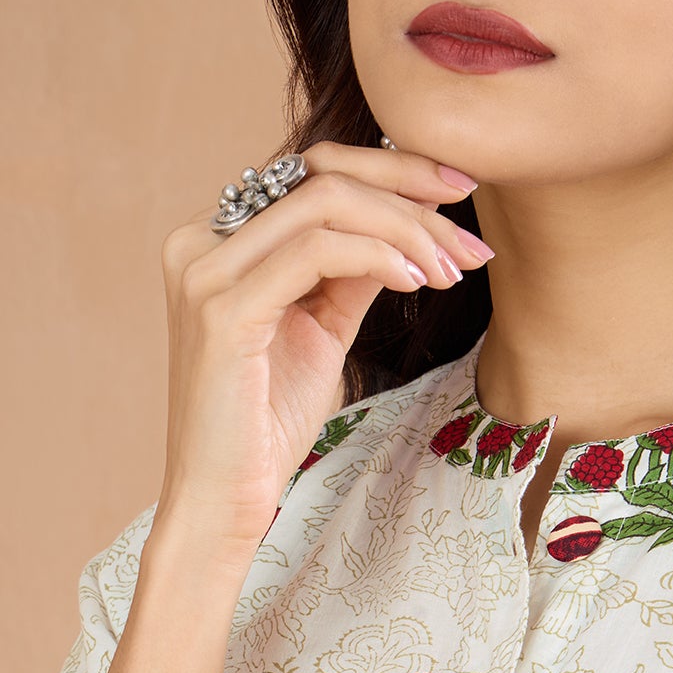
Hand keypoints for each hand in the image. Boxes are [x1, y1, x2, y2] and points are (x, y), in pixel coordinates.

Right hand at [152, 139, 492, 562]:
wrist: (222, 502)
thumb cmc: (267, 428)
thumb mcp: (320, 332)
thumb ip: (349, 273)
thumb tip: (407, 223)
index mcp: (218, 240)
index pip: (313, 173)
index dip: (392, 170)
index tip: (459, 191)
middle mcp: (201, 241)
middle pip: (321, 173)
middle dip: (410, 193)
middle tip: (472, 236)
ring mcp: (205, 271)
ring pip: (325, 203)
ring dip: (406, 231)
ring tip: (453, 272)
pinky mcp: (222, 309)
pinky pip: (316, 252)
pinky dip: (377, 257)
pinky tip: (417, 282)